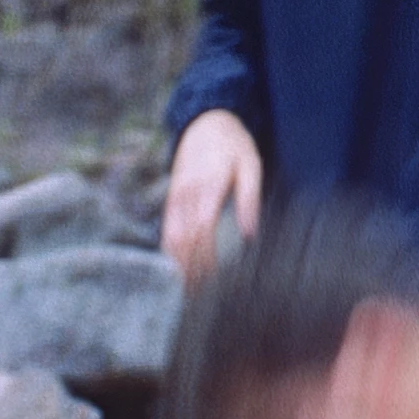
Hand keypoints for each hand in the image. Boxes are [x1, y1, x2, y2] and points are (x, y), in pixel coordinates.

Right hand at [163, 110, 263, 283]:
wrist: (206, 121)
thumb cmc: (234, 146)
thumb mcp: (251, 166)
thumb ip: (250, 199)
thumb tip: (250, 235)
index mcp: (209, 184)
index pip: (203, 229)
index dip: (206, 258)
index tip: (213, 281)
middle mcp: (187, 191)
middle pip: (184, 238)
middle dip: (190, 269)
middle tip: (199, 298)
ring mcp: (175, 195)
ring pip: (171, 236)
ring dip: (178, 265)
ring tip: (186, 291)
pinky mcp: (171, 198)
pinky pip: (167, 229)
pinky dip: (170, 252)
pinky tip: (177, 270)